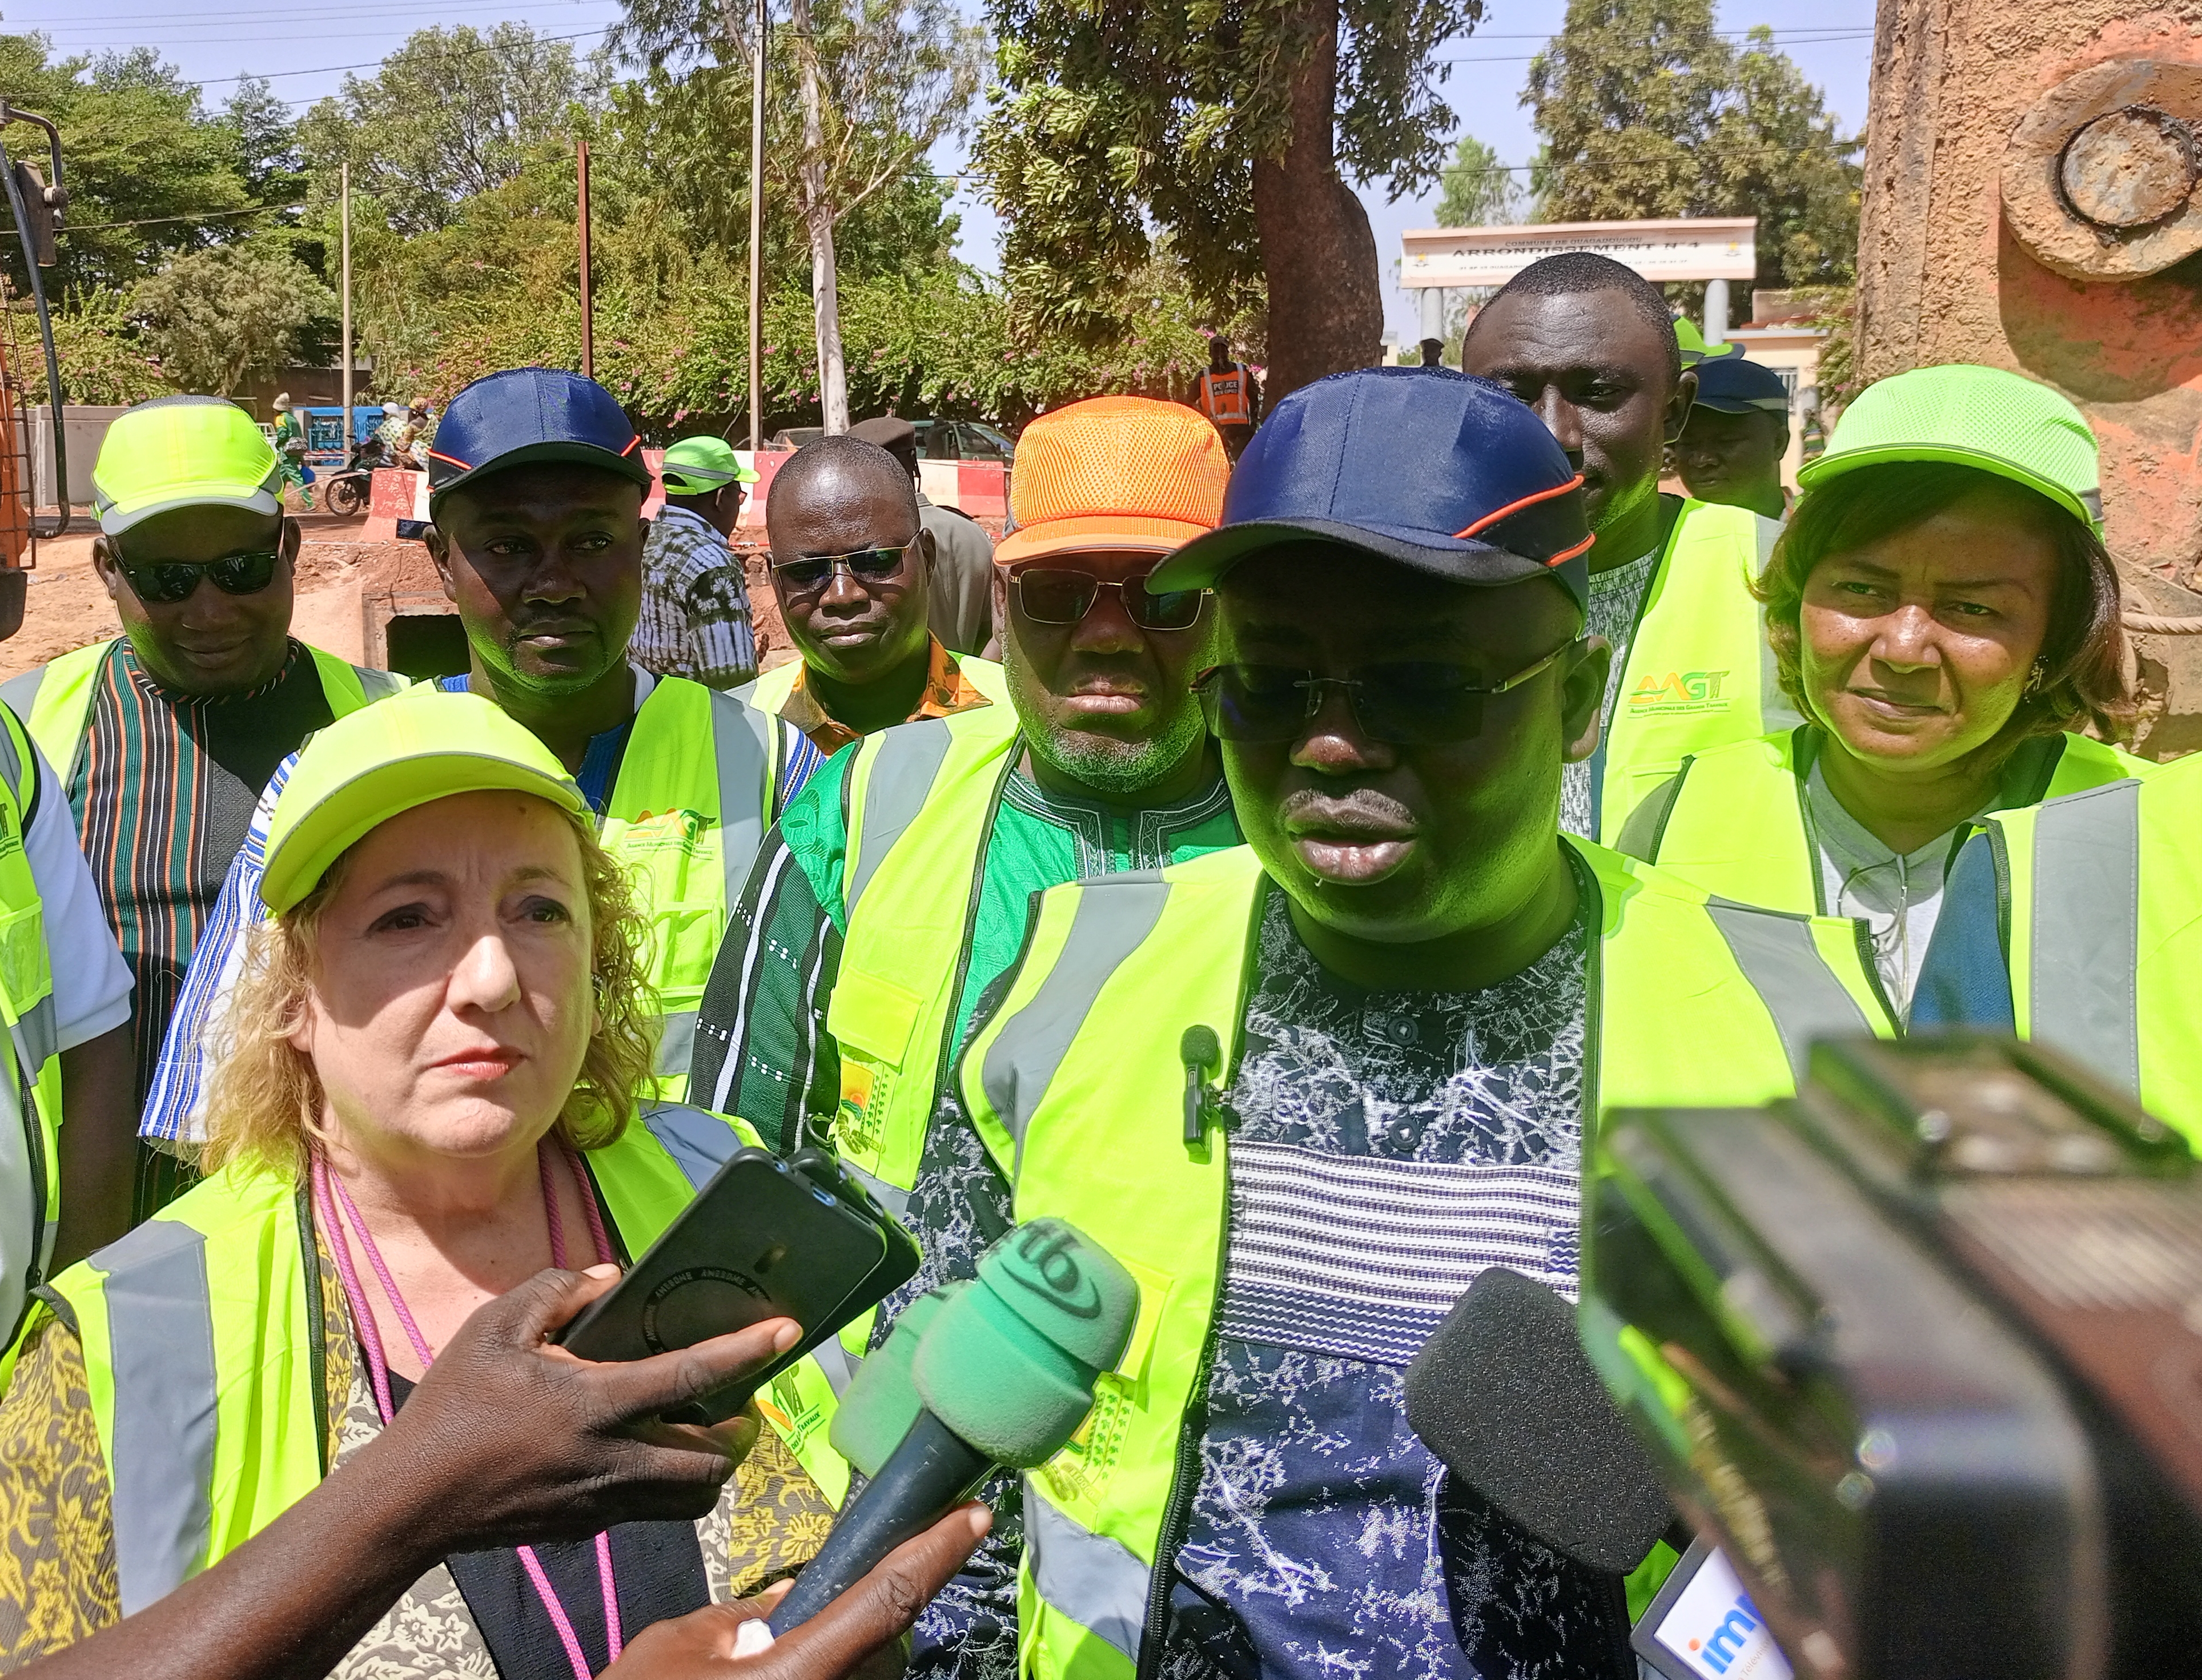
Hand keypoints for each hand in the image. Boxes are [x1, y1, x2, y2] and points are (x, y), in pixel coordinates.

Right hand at [347, 1264, 800, 1554]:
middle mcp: (611, 1459)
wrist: (411, 1502)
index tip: (788, 1332)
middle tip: (741, 1403)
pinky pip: (654, 1511)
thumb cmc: (451, 1408)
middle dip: (742, 1433)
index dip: (746, 1351)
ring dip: (713, 1465)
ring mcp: (603, 1501)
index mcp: (593, 1404)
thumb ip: (556, 1292)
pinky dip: (672, 1486)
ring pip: (692, 1498)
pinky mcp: (589, 1527)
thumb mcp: (493, 1328)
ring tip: (709, 1431)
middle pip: (712, 1461)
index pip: (691, 1374)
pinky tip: (652, 1453)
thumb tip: (608, 1278)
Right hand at [604, 1503, 989, 1679]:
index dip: (937, 1552)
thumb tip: (787, 1602)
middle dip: (858, 1624)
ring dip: (835, 1659)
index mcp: (798, 1675)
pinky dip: (825, 1672)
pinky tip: (768, 1667)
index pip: (888, 1599)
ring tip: (765, 1661)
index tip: (979, 1514)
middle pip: (879, 1648)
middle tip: (807, 1616)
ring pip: (863, 1675)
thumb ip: (738, 1618)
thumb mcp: (674, 1650)